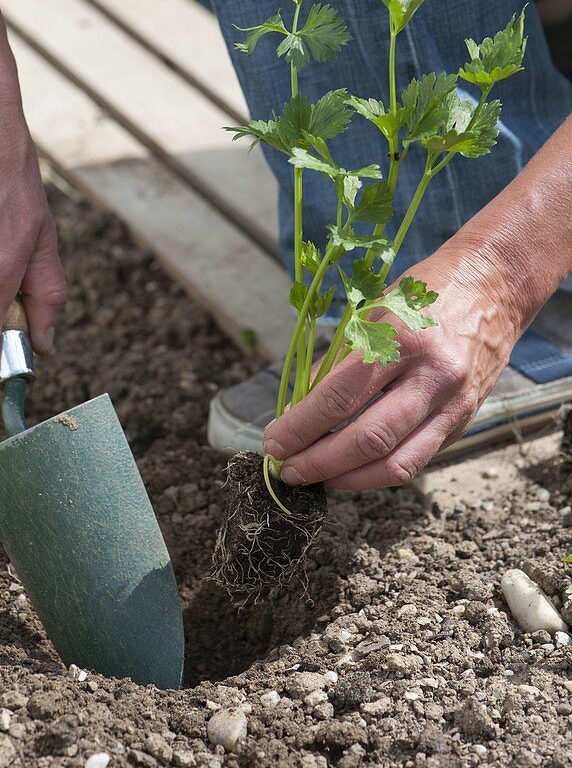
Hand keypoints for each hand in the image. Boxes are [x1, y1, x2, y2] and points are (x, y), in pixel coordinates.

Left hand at [263, 242, 524, 489]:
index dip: (301, 427)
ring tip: (313, 478)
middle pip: (367, 439)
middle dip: (318, 462)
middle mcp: (432, 375)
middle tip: (286, 468)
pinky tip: (349, 470)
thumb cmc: (423, 295)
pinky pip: (415, 460)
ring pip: (395, 464)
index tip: (274, 441)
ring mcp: (453, 404)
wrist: (493, 287)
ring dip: (346, 479)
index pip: (340, 397)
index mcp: (401, 338)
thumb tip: (298, 411)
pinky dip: (377, 472)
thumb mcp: (372, 313)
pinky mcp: (463, 422)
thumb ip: (336, 364)